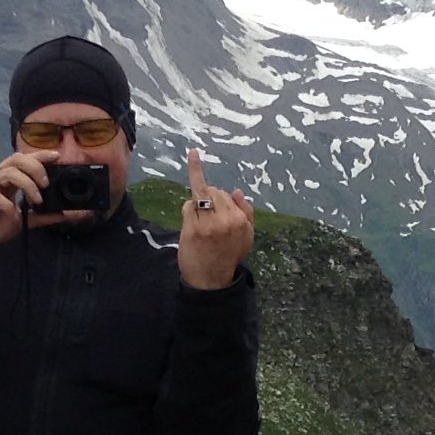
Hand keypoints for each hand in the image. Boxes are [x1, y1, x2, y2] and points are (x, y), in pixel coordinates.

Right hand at [0, 150, 71, 258]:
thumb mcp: (19, 222)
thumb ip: (39, 217)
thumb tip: (62, 214)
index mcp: (6, 180)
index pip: (24, 161)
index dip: (39, 156)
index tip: (57, 156)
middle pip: (16, 159)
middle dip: (35, 168)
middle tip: (45, 184)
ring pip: (7, 172)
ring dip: (26, 183)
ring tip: (36, 200)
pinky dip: (5, 203)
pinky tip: (12, 212)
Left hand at [178, 149, 253, 289]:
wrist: (211, 281)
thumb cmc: (227, 257)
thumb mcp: (246, 237)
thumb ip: (246, 212)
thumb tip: (236, 190)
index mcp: (241, 220)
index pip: (225, 193)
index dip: (216, 194)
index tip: (192, 153)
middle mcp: (227, 219)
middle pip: (212, 191)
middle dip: (207, 198)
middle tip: (206, 219)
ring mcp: (209, 223)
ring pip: (199, 196)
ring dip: (196, 204)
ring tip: (199, 224)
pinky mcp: (193, 229)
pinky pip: (188, 207)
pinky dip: (187, 212)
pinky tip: (191, 225)